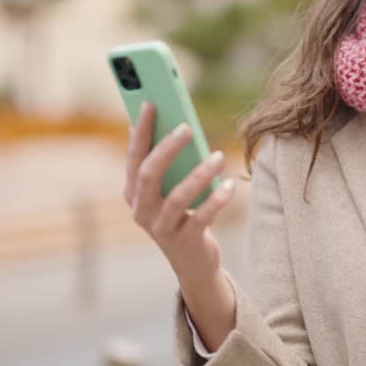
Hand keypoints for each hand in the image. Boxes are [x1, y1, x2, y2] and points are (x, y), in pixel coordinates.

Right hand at [123, 101, 236, 290]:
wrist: (193, 262)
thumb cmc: (182, 214)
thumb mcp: (169, 188)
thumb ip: (165, 160)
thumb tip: (169, 121)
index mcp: (133, 192)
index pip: (134, 156)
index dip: (141, 130)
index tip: (151, 103)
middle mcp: (141, 210)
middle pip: (148, 174)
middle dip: (167, 148)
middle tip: (187, 127)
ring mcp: (161, 228)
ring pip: (177, 197)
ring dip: (199, 174)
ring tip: (219, 157)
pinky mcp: (184, 242)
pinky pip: (201, 218)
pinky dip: (217, 200)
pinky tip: (231, 186)